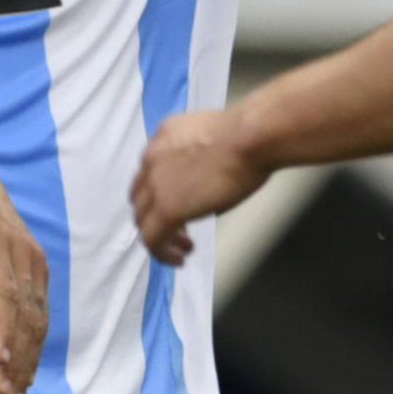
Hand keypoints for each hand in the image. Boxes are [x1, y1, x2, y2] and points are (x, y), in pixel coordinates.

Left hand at [0, 152, 47, 393]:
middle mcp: (25, 255)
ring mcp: (36, 264)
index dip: (4, 329)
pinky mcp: (38, 271)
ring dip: (28, 360)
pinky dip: (33, 345)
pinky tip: (25, 373)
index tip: (0, 361)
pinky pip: (39, 313)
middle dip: (18, 359)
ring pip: (37, 320)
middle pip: (26, 315)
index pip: (5, 294)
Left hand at [132, 108, 267, 267]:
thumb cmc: (250, 135)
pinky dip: (162, 253)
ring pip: (142, 220)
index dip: (161, 193)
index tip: (182, 205)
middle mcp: (152, 158)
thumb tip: (209, 173)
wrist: (251, 138)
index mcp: (165, 136)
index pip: (150, 171)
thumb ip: (200, 154)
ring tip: (183, 248)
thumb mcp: (213, 137)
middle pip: (141, 197)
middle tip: (180, 230)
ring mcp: (156, 184)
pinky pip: (152, 239)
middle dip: (156, 216)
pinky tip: (179, 259)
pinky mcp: (166, 209)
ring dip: (160, 237)